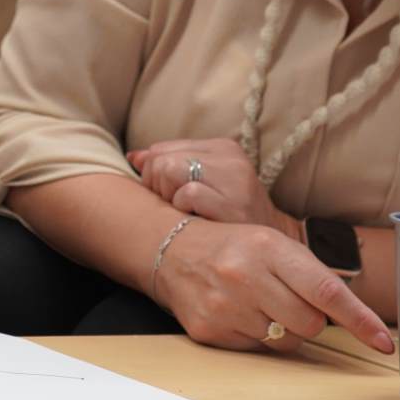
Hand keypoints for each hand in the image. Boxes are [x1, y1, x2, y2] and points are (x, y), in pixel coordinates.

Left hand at [129, 137, 300, 238]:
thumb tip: (133, 157)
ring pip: (168, 170)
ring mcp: (235, 179)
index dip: (154, 177)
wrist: (265, 251)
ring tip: (189, 214)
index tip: (173, 198)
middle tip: (179, 209)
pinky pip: (186, 194)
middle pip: (160, 159)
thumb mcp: (199, 186)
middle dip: (157, 188)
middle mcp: (230, 158)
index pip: (159, 149)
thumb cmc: (225, 220)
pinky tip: (198, 221)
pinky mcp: (234, 202)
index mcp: (222, 148)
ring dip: (169, 199)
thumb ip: (166, 167)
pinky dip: (184, 211)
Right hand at [151, 219, 393, 356]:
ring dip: (283, 329)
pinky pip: (256, 350)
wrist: (174, 251)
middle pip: (310, 324)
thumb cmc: (236, 248)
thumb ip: (311, 277)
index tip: (383, 342)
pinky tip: (238, 313)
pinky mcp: (209, 330)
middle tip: (287, 299)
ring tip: (259, 303)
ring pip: (285, 342)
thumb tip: (354, 319)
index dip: (360, 320)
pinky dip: (256, 337)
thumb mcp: (274, 245)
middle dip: (309, 319)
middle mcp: (246, 275)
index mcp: (270, 248)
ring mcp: (225, 305)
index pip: (327, 290)